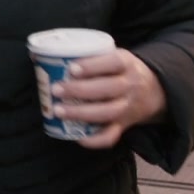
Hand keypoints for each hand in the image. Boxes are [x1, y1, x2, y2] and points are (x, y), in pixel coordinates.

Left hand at [52, 48, 166, 150]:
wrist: (155, 89)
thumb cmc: (120, 70)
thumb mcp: (113, 55)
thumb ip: (87, 56)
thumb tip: (38, 53)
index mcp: (126, 63)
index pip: (112, 63)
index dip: (92, 66)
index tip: (71, 69)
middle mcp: (130, 85)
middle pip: (108, 88)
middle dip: (80, 90)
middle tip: (56, 89)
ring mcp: (128, 107)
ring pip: (108, 112)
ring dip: (82, 113)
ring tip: (58, 111)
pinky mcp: (124, 125)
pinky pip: (112, 136)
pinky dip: (95, 140)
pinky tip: (77, 137)